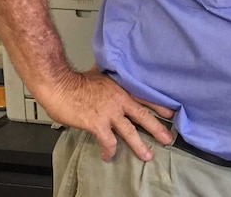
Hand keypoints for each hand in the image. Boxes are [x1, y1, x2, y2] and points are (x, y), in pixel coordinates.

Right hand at [39, 67, 173, 161]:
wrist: (59, 84)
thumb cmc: (75, 80)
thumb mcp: (101, 74)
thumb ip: (111, 79)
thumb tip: (113, 75)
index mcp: (121, 88)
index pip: (145, 97)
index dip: (159, 106)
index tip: (171, 113)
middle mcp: (119, 100)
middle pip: (143, 115)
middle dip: (157, 128)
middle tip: (168, 138)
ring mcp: (110, 112)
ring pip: (130, 131)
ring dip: (139, 145)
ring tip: (147, 155)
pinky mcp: (97, 124)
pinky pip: (108, 141)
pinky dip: (110, 150)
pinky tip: (109, 156)